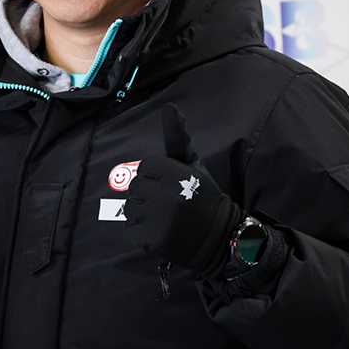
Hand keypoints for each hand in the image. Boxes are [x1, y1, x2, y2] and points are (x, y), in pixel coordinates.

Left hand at [123, 104, 243, 276]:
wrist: (219, 238)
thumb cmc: (203, 197)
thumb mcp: (193, 165)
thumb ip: (178, 137)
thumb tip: (170, 107)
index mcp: (175, 174)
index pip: (145, 166)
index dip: (157, 176)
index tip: (172, 186)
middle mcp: (167, 196)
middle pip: (135, 187)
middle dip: (149, 194)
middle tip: (170, 204)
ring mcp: (159, 220)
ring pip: (130, 208)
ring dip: (143, 214)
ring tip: (165, 218)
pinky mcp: (153, 241)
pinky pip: (130, 230)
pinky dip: (140, 233)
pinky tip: (160, 232)